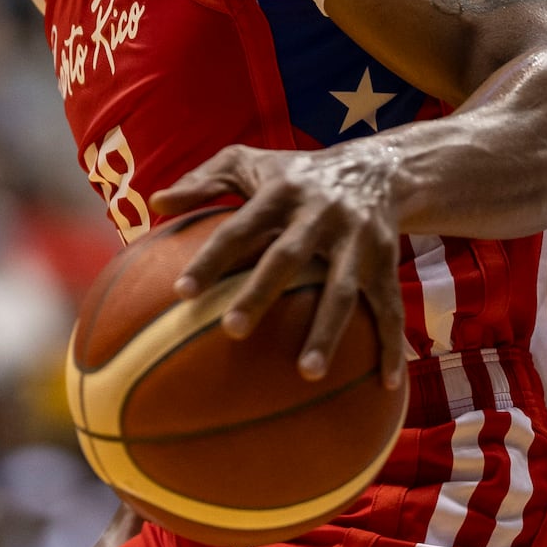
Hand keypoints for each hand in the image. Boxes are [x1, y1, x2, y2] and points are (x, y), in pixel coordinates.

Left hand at [150, 142, 406, 388]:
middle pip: (289, 256)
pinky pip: (388, 307)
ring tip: (307, 372)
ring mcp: (358, 240)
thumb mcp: (249, 163)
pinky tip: (383, 383)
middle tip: (232, 330)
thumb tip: (155, 203)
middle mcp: (322, 213)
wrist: (378, 167)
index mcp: (282, 192)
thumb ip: (204, 181)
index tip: (181, 293)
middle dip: (262, 293)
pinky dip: (390, 345)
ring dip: (327, 331)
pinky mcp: (387, 261)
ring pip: (342, 289)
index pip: (239, 227)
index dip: (211, 259)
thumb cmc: (296, 173)